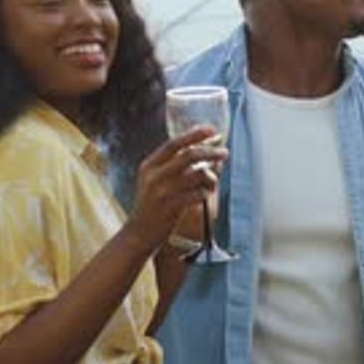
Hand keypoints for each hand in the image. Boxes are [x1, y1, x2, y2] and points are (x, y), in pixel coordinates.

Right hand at [127, 126, 227, 252]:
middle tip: (225, 152)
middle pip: (188, 156)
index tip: (211, 129)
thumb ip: (180, 168)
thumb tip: (211, 153)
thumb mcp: (159, 182)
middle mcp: (153, 176)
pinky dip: (205, 192)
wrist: (138, 234)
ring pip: (196, 175)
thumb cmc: (154, 206)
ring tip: (213, 182)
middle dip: (210, 151)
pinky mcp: (169, 208)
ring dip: (210, 176)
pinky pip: (196, 195)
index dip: (193, 135)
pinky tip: (205, 194)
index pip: (173, 144)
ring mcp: (161, 192)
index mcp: (150, 165)